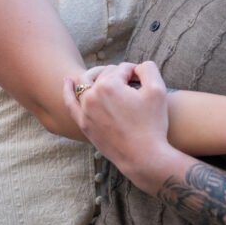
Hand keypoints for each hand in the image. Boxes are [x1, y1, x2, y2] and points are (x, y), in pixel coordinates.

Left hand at [64, 61, 173, 189]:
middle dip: (121, 77)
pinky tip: (67, 81)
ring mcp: (85, 110)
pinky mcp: (84, 124)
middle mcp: (92, 95)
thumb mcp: (158, 90)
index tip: (146, 85)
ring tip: (109, 78)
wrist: (144, 157)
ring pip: (87, 84)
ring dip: (97, 76)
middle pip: (107, 75)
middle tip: (136, 87)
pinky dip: (68, 90)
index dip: (137, 74)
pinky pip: (71, 104)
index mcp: (109, 84)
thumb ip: (148, 68)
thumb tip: (136, 67)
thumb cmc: (153, 124)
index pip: (123, 68)